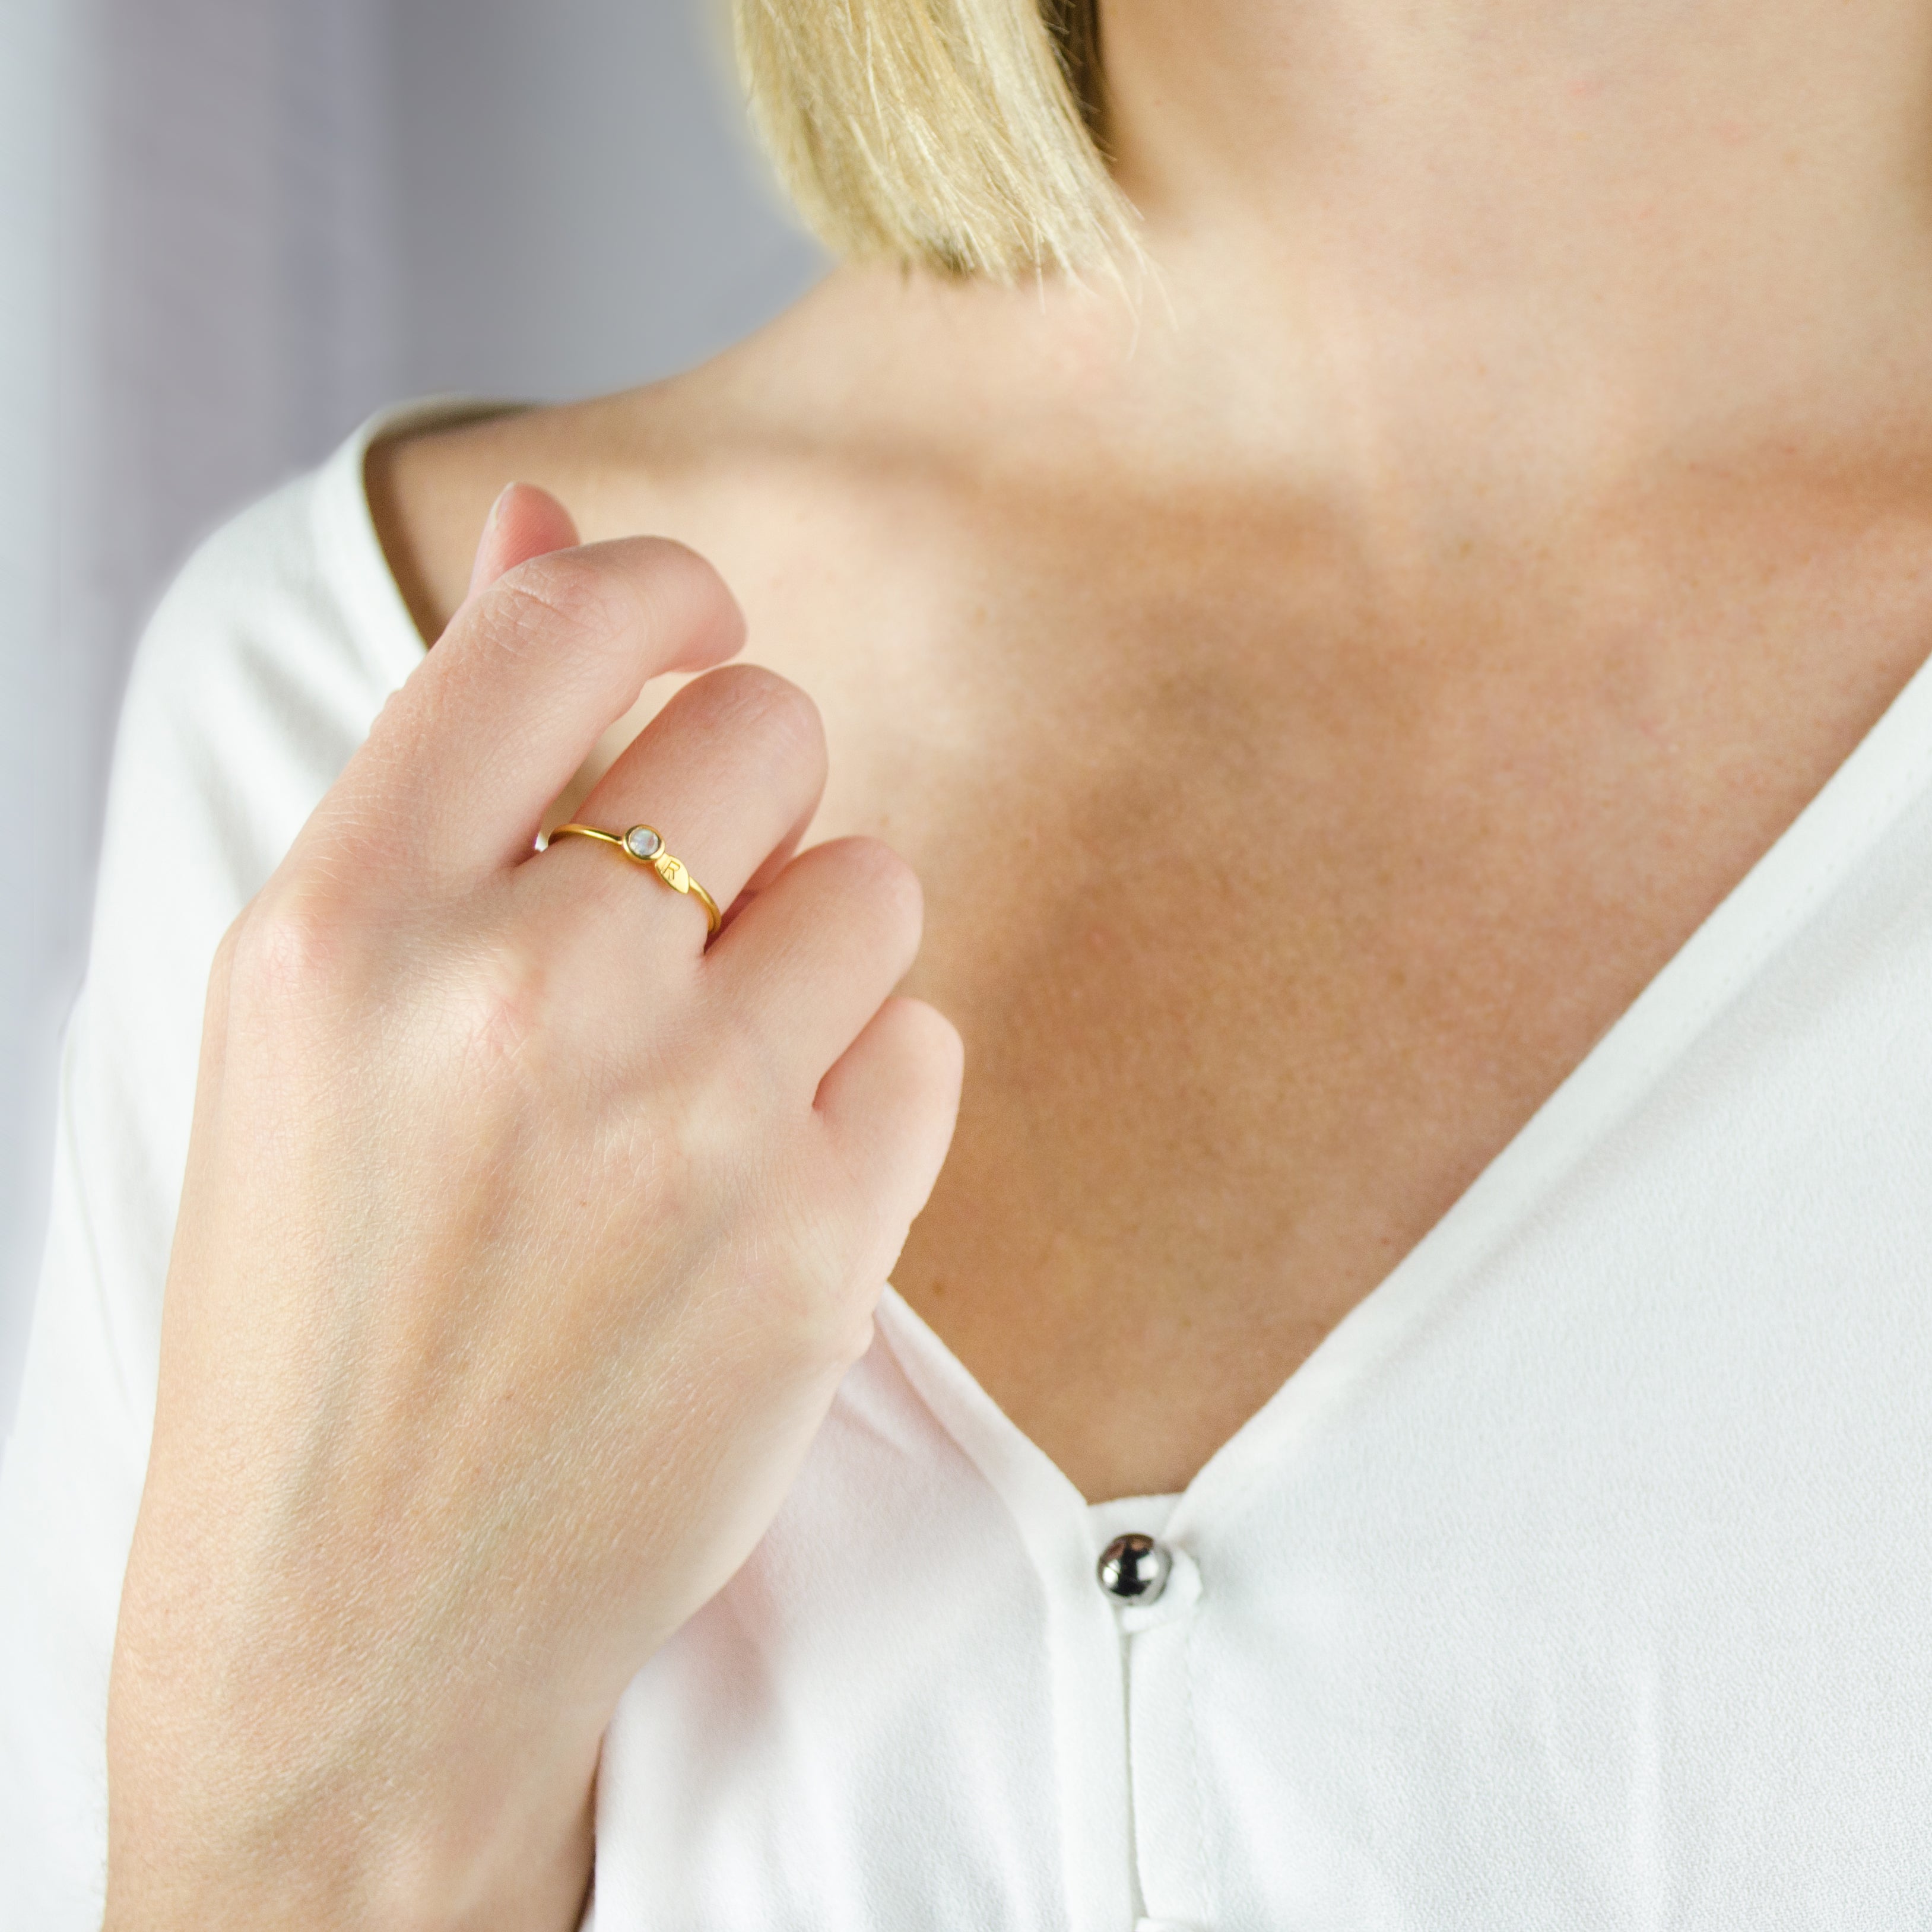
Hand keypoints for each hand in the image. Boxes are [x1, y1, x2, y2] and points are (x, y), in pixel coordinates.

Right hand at [103, 486, 962, 1931]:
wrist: (363, 1615)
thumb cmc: (320, 1296)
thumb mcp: (312, 1011)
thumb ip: (448, 752)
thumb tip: (551, 522)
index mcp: (348, 922)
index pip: (568, 626)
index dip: (664, 593)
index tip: (693, 631)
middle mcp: (521, 998)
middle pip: (769, 730)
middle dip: (744, 793)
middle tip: (673, 913)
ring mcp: (686, 1128)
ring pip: (875, 882)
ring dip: (815, 942)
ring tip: (703, 1066)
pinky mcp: (819, 1246)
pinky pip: (926, 1040)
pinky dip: (865, 1086)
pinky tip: (756, 1177)